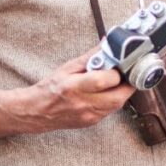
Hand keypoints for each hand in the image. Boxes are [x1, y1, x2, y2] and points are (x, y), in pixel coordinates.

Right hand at [0, 46, 135, 133]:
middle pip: (118, 97)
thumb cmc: (51, 87)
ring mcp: (89, 116)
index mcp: (75, 87)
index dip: (117, 72)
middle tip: (128, 73)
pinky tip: (109, 92)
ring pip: (117, 105)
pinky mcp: (92, 122)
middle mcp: (84, 104)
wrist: (37, 111)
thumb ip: (91, 56)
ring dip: (122, 92)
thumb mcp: (69, 67)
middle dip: (127, 84)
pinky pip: (110, 111)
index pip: (104, 81)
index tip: (120, 64)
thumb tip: (108, 43)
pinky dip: (114, 100)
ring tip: (119, 81)